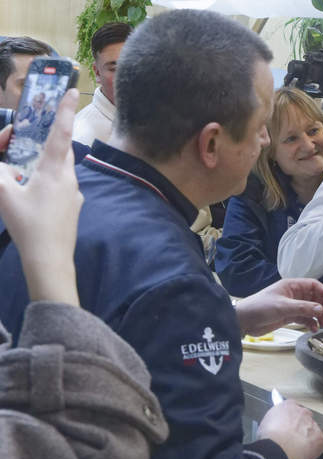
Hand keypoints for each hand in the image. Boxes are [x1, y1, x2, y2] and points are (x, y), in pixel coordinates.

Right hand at [0, 88, 81, 305]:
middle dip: (48, 139)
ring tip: (25, 170)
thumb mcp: (4, 195)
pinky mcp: (73, 208)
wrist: (51, 259)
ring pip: (60, 170)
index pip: (60, 133)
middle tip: (32, 134)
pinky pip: (60, 187)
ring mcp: (74, 194)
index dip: (64, 112)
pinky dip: (47, 182)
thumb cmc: (28, 225)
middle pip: (59, 151)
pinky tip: (33, 195)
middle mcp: (69, 178)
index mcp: (53, 170)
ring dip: (45, 163)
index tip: (71, 92)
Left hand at [236, 278, 322, 335]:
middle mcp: (293, 294)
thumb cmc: (260, 307)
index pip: (314, 285)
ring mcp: (291, 305)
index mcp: (292, 285)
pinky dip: (310, 323)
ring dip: (318, 316)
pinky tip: (313, 328)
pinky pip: (304, 318)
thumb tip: (321, 309)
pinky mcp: (288, 316)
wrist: (244, 320)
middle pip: (314, 297)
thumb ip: (304, 308)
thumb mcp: (283, 306)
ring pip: (310, 309)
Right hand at [256, 400, 322, 458]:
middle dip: (299, 426)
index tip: (286, 426)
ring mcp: (312, 424)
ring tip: (296, 448)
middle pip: (303, 417)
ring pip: (311, 430)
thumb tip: (273, 426)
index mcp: (287, 406)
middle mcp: (302, 412)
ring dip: (306, 437)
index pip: (291, 408)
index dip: (288, 419)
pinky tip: (303, 453)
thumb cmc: (269, 439)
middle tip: (290, 438)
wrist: (279, 450)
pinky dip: (313, 447)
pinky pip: (318, 441)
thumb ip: (272, 421)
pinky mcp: (319, 437)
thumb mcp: (263, 425)